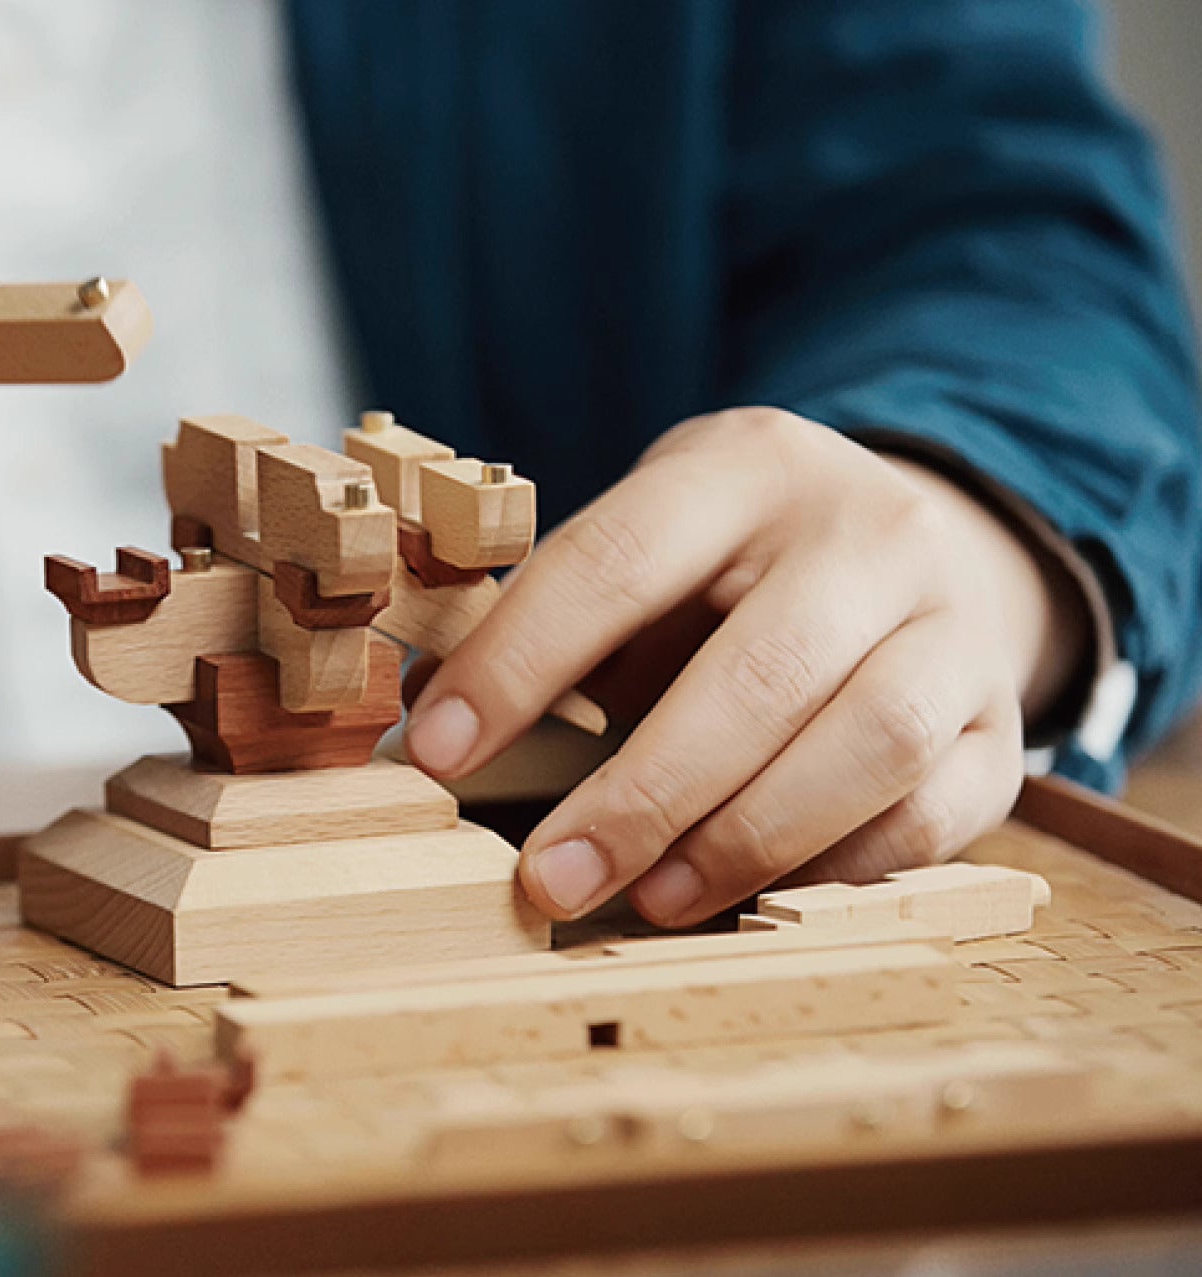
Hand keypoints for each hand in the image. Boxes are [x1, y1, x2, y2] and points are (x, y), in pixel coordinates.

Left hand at [405, 408, 1087, 924]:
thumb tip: (428, 723)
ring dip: (742, 841)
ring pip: (870, 745)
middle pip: (758, 673)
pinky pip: (936, 814)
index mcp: (746, 466)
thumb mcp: (650, 537)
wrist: (923, 539)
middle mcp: (869, 531)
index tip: (436, 753)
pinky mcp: (1002, 723)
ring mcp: (954, 625)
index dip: (518, 664)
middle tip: (548, 877)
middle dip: (640, 793)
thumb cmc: (737, 560)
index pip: (617, 559)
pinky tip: (751, 897)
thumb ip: (556, 617)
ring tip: (646, 898)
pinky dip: (837, 869)